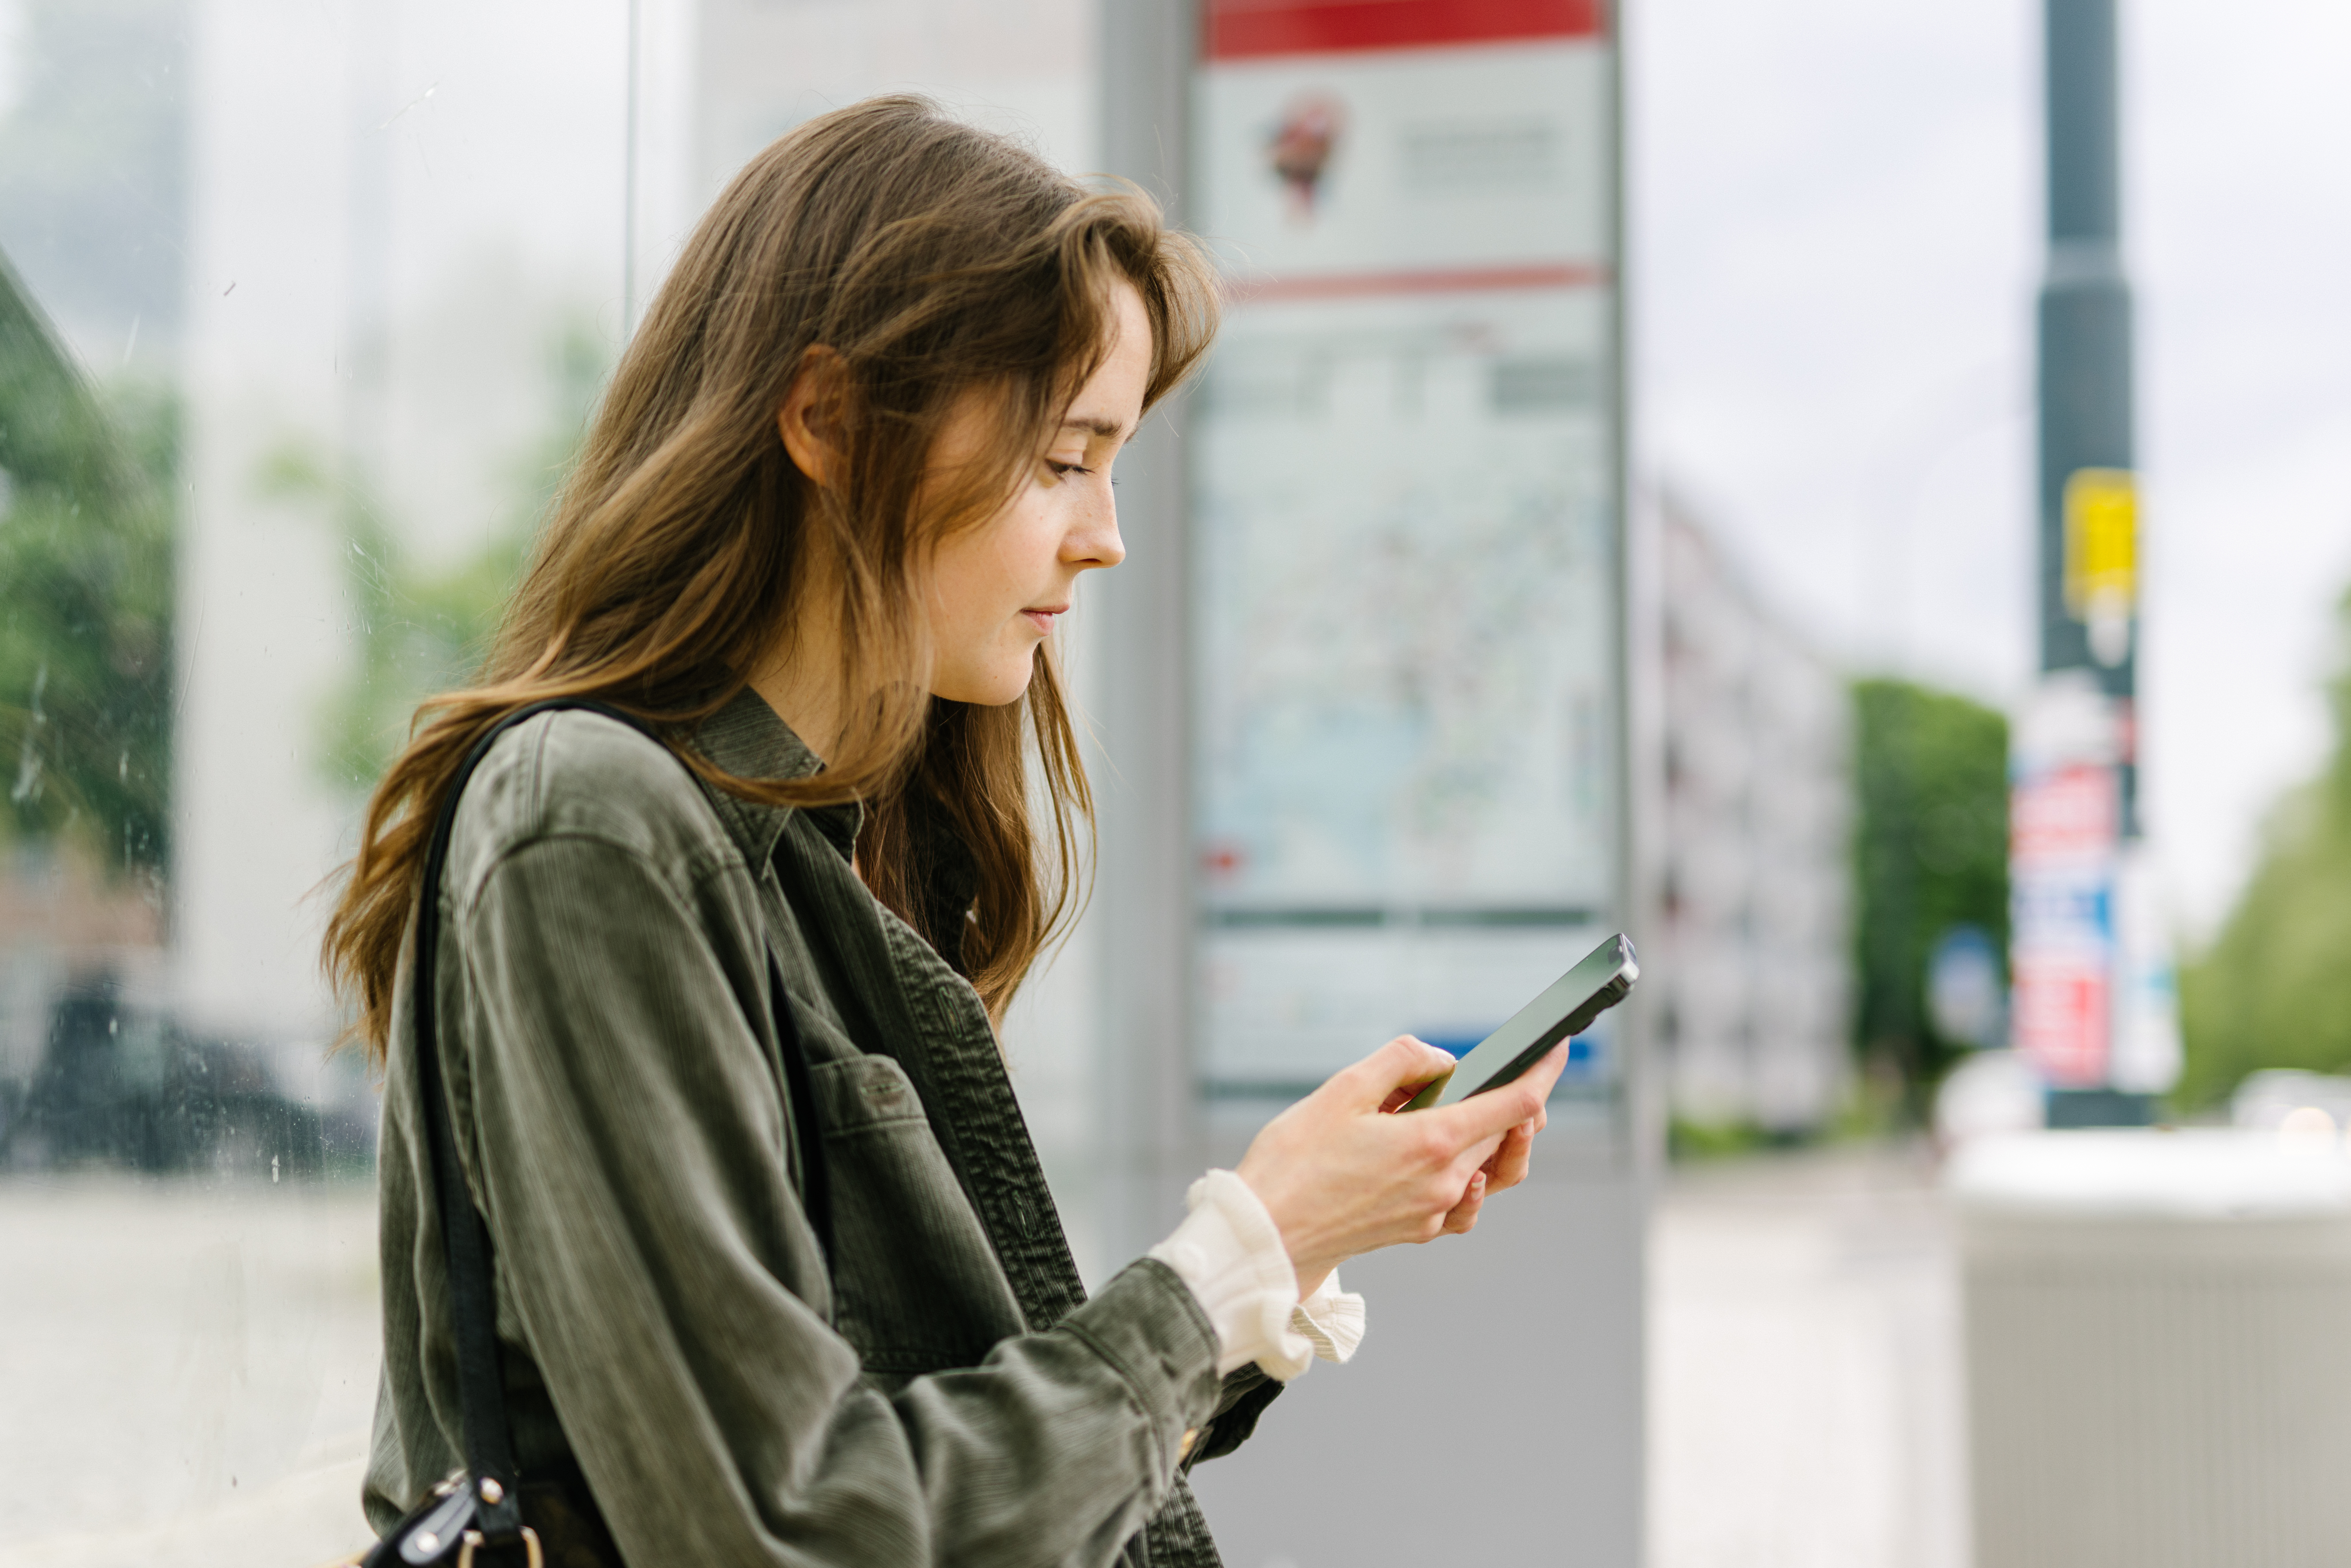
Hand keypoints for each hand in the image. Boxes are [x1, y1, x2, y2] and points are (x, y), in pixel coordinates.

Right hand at [1235, 1036, 1567, 1296]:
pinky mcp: (1418, 1229)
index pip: (1518, 1104)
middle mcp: (1445, 1182)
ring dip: (1499, 1139)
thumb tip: (1444, 1061)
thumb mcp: (1343, 1089)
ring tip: (1483, 1111)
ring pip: (1493, 1172)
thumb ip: (1401, 1062)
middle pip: (1508, 1136)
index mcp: (1433, 1142)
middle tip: (1501, 1071)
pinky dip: (1471, 1176)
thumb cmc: (1295, 1161)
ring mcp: (1434, 1211)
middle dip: (1514, 1101)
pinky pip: (1466, 1202)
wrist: (1267, 1234)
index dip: (1545, 1072)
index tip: (1558, 1049)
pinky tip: (1454, 1162)